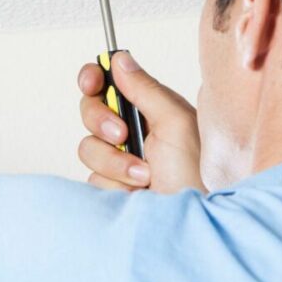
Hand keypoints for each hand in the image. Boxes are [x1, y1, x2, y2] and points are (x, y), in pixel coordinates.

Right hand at [76, 52, 205, 193]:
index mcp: (149, 109)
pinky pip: (92, 175)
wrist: (187, 222)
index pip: (109, 83)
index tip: (91, 82)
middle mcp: (131, 131)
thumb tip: (120, 59)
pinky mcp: (109, 184)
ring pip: (88, 146)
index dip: (93, 78)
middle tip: (122, 134)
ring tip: (144, 175)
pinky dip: (115, 182)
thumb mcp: (176, 123)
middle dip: (101, 121)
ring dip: (115, 161)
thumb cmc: (194, 175)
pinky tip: (137, 191)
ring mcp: (117, 159)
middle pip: (89, 110)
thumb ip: (146, 89)